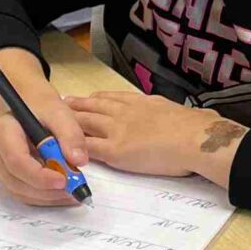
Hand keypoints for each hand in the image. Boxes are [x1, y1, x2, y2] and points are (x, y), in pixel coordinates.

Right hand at [0, 51, 88, 208]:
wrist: (31, 109)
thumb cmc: (43, 109)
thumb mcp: (61, 114)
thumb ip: (71, 135)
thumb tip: (78, 161)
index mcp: (2, 132)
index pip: (16, 161)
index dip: (39, 176)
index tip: (64, 181)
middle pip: (16, 181)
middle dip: (46, 191)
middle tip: (74, 190)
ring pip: (19, 191)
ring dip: (47, 197)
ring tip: (72, 193)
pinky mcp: (6, 176)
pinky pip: (22, 193)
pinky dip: (43, 197)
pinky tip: (62, 194)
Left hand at [70, 83, 240, 183]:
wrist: (196, 138)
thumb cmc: (195, 127)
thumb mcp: (175, 109)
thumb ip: (165, 111)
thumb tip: (174, 115)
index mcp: (140, 103)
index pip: (111, 98)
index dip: (95, 98)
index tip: (86, 98)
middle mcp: (125, 112)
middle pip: (92, 107)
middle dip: (75, 107)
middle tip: (60, 105)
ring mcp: (117, 131)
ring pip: (85, 124)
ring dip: (68, 124)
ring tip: (54, 124)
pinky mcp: (116, 151)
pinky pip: (88, 148)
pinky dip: (74, 147)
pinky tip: (63, 148)